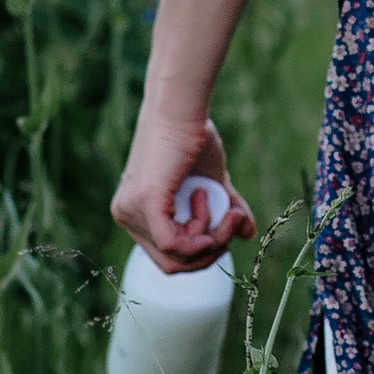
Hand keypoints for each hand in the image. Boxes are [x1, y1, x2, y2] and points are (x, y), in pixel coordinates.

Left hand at [111, 98, 255, 272]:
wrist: (182, 108)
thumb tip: (248, 235)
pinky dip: (202, 230)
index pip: (167, 257)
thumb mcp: (213, 185)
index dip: (203, 250)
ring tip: (221, 202)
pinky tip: (205, 196)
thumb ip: (225, 212)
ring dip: (212, 236)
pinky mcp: (144, 204)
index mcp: (135, 214)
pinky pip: (175, 245)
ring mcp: (130, 212)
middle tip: (232, 218)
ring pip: (177, 258)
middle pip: (172, 266)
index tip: (228, 220)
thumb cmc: (194, 137)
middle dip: (211, 250)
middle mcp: (125, 216)